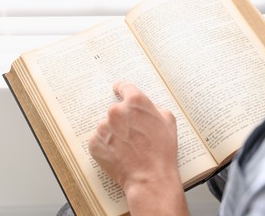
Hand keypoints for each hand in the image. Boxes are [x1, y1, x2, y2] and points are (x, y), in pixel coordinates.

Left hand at [89, 82, 187, 214]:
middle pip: (116, 109)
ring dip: (115, 133)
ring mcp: (104, 127)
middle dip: (123, 119)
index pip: (124, 87)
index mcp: (135, 102)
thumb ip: (155, 107)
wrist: (150, 177)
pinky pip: (100, 139)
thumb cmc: (162, 151)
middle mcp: (116, 111)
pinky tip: (120, 153)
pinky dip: (107, 145)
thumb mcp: (168, 122)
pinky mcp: (95, 143)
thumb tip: (146, 108)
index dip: (122, 89)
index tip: (118, 89)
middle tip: (133, 133)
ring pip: (107, 126)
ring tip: (128, 147)